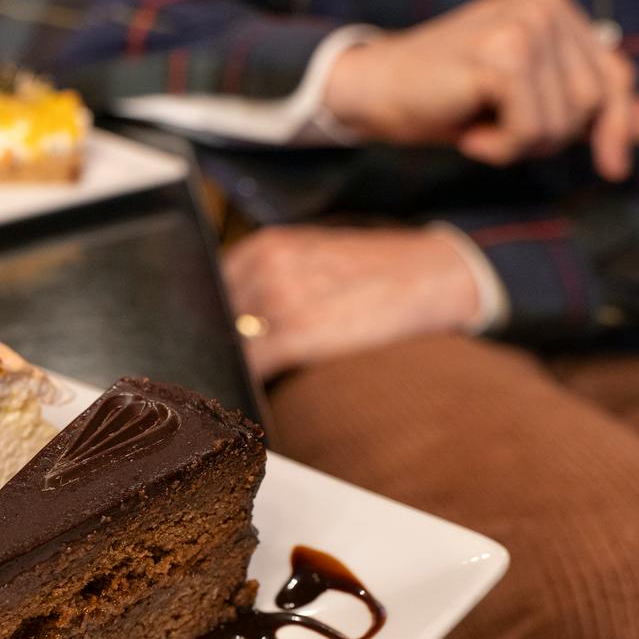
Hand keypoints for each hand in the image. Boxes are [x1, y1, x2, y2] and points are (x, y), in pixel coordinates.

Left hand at [223, 226, 480, 375]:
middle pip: (214, 321)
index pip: (208, 292)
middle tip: (225, 368)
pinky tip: (260, 391)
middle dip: (219, 346)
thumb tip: (225, 319)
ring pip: (230, 346)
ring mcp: (280, 297)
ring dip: (234, 366)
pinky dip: (250, 383)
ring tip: (247, 381)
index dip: (207, 323)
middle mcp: (266, 266)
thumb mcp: (311, 256)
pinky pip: (253, 367)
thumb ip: (265, 278)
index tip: (208, 343)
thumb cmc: (372, 272)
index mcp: (264, 247)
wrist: (430, 275)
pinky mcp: (298, 332)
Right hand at [322, 0, 638, 180]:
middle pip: (590, 102)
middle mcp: (543, 2)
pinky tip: (467, 130)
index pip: (613, 73)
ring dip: (519, 143)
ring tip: (478, 124)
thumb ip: (586, 109)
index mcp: (551, 2)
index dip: (616, 124)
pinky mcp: (503, 56)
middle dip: (546, 135)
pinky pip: (531, 131)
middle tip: (495, 128)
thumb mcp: (525, 102)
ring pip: (563, 120)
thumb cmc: (446, 98)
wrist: (374, 91)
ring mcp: (524, 24)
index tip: (614, 166)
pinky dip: (499, 148)